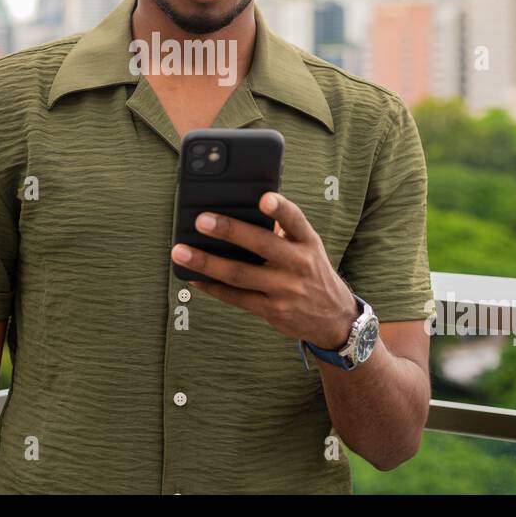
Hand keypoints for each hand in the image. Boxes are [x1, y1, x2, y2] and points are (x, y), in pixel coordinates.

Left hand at [171, 191, 357, 349]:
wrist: (334, 318)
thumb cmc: (311, 270)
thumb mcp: (308, 246)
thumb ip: (283, 228)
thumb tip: (242, 207)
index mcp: (307, 241)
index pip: (295, 220)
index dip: (280, 208)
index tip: (264, 198)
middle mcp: (298, 264)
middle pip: (261, 244)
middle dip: (230, 231)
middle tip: (201, 220)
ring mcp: (285, 289)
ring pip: (240, 274)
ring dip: (207, 262)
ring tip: (181, 251)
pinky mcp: (272, 310)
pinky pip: (235, 297)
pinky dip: (211, 286)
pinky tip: (193, 276)